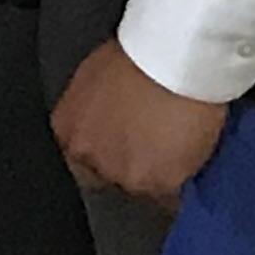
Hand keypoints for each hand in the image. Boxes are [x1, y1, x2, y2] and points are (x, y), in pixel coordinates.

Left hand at [51, 39, 225, 206]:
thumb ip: (91, 114)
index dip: (104, 156)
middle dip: (130, 165)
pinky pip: (171, 195)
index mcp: (67, 130)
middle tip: (151, 144)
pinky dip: (180, 180)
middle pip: (110, 177)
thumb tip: (102, 122)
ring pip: (142, 188)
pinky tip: (187, 156)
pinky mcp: (159, 184)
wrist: (172, 60)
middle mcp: (90, 156)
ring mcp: (124, 173)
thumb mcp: (93, 82)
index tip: (121, 151)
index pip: (78, 163)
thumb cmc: (136, 58)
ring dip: (156, 174)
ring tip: (173, 146)